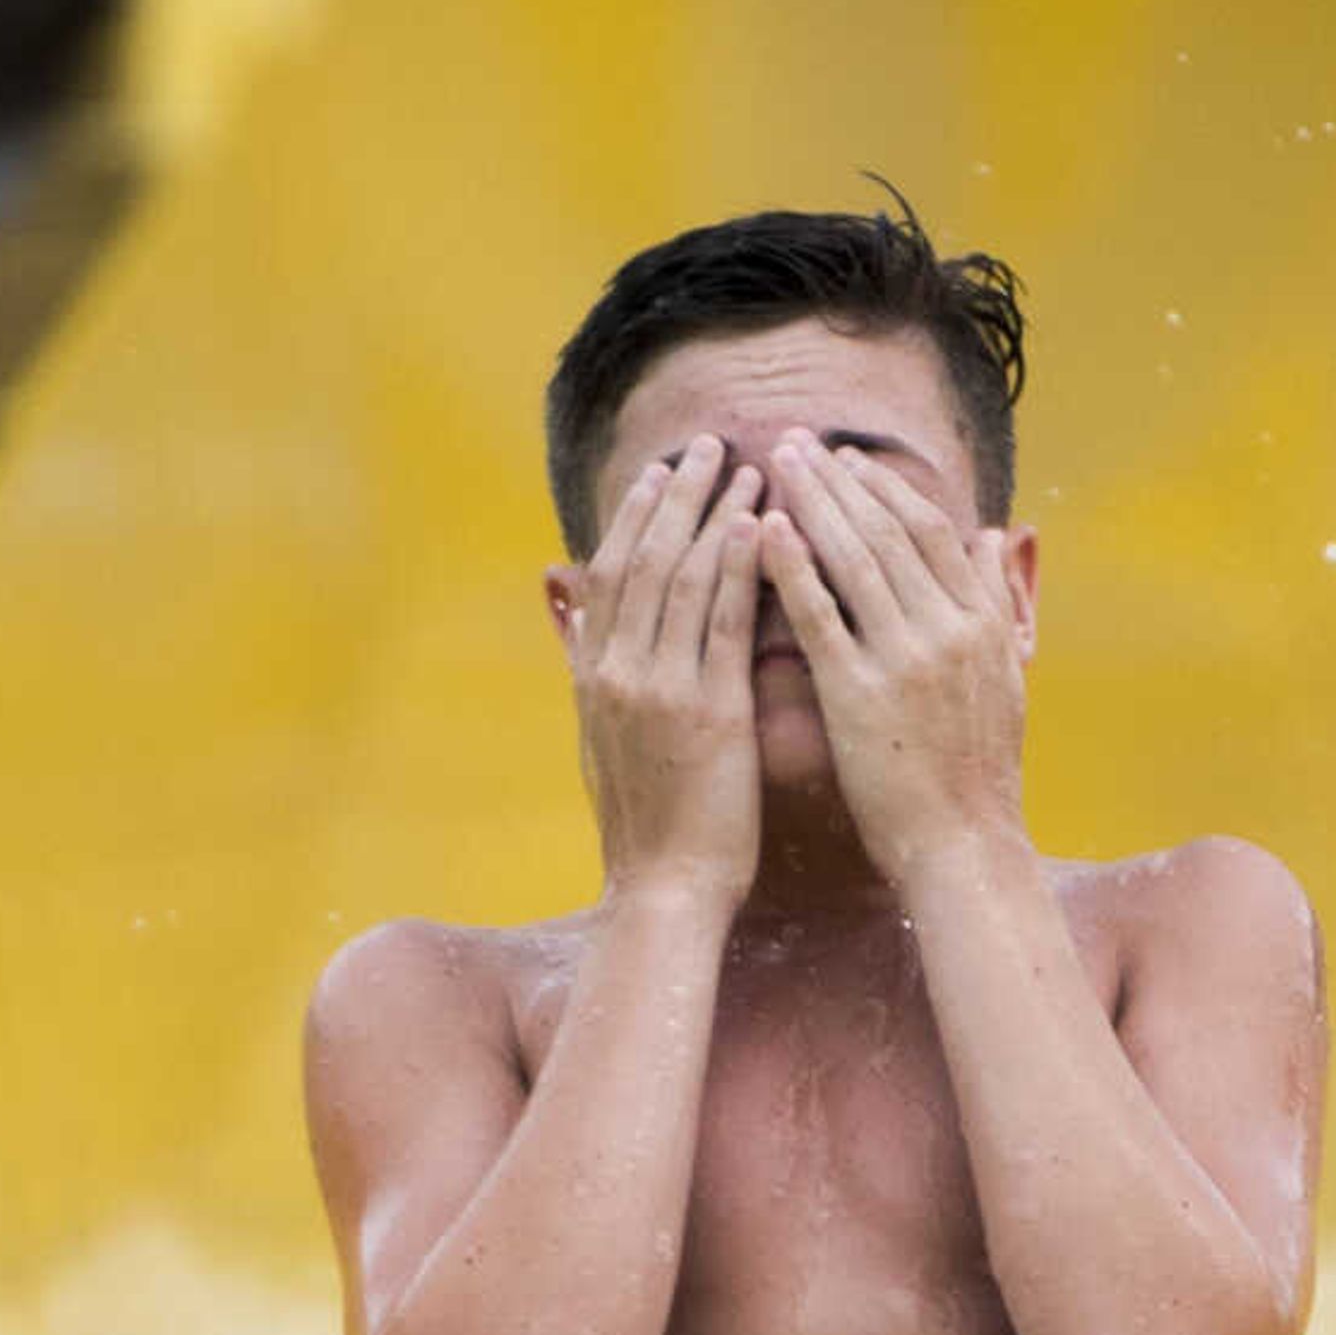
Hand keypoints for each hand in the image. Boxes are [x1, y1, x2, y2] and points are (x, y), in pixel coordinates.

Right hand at [559, 434, 765, 903]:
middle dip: (676, 494)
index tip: (663, 470)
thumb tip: (574, 615)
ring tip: (748, 466)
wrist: (663, 890)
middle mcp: (619, 671)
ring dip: (716, 513)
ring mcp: (660, 689)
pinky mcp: (708, 712)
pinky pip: (724, 622)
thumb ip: (591, 670)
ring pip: (685, 577)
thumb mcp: (601, 739)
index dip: (637, 514)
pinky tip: (761, 527)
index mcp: (594, 676)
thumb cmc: (646, 825)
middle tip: (707, 444)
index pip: (611, 571)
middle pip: (645, 557)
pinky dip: (740, 567)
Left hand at [756, 437, 1028, 877]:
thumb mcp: (1006, 677)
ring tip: (771, 466)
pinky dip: (792, 567)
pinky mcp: (860, 697)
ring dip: (810, 504)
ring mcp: (904, 661)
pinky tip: (762, 531)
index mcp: (981, 623)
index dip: (883, 487)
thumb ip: (996, 600)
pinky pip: (820, 617)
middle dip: (836, 480)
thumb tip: (996, 534)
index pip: (929, 530)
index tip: (845, 458)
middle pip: (886, 531)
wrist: (965, 849)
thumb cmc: (980, 772)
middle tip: (792, 442)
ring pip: (853, 560)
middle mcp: (947, 630)